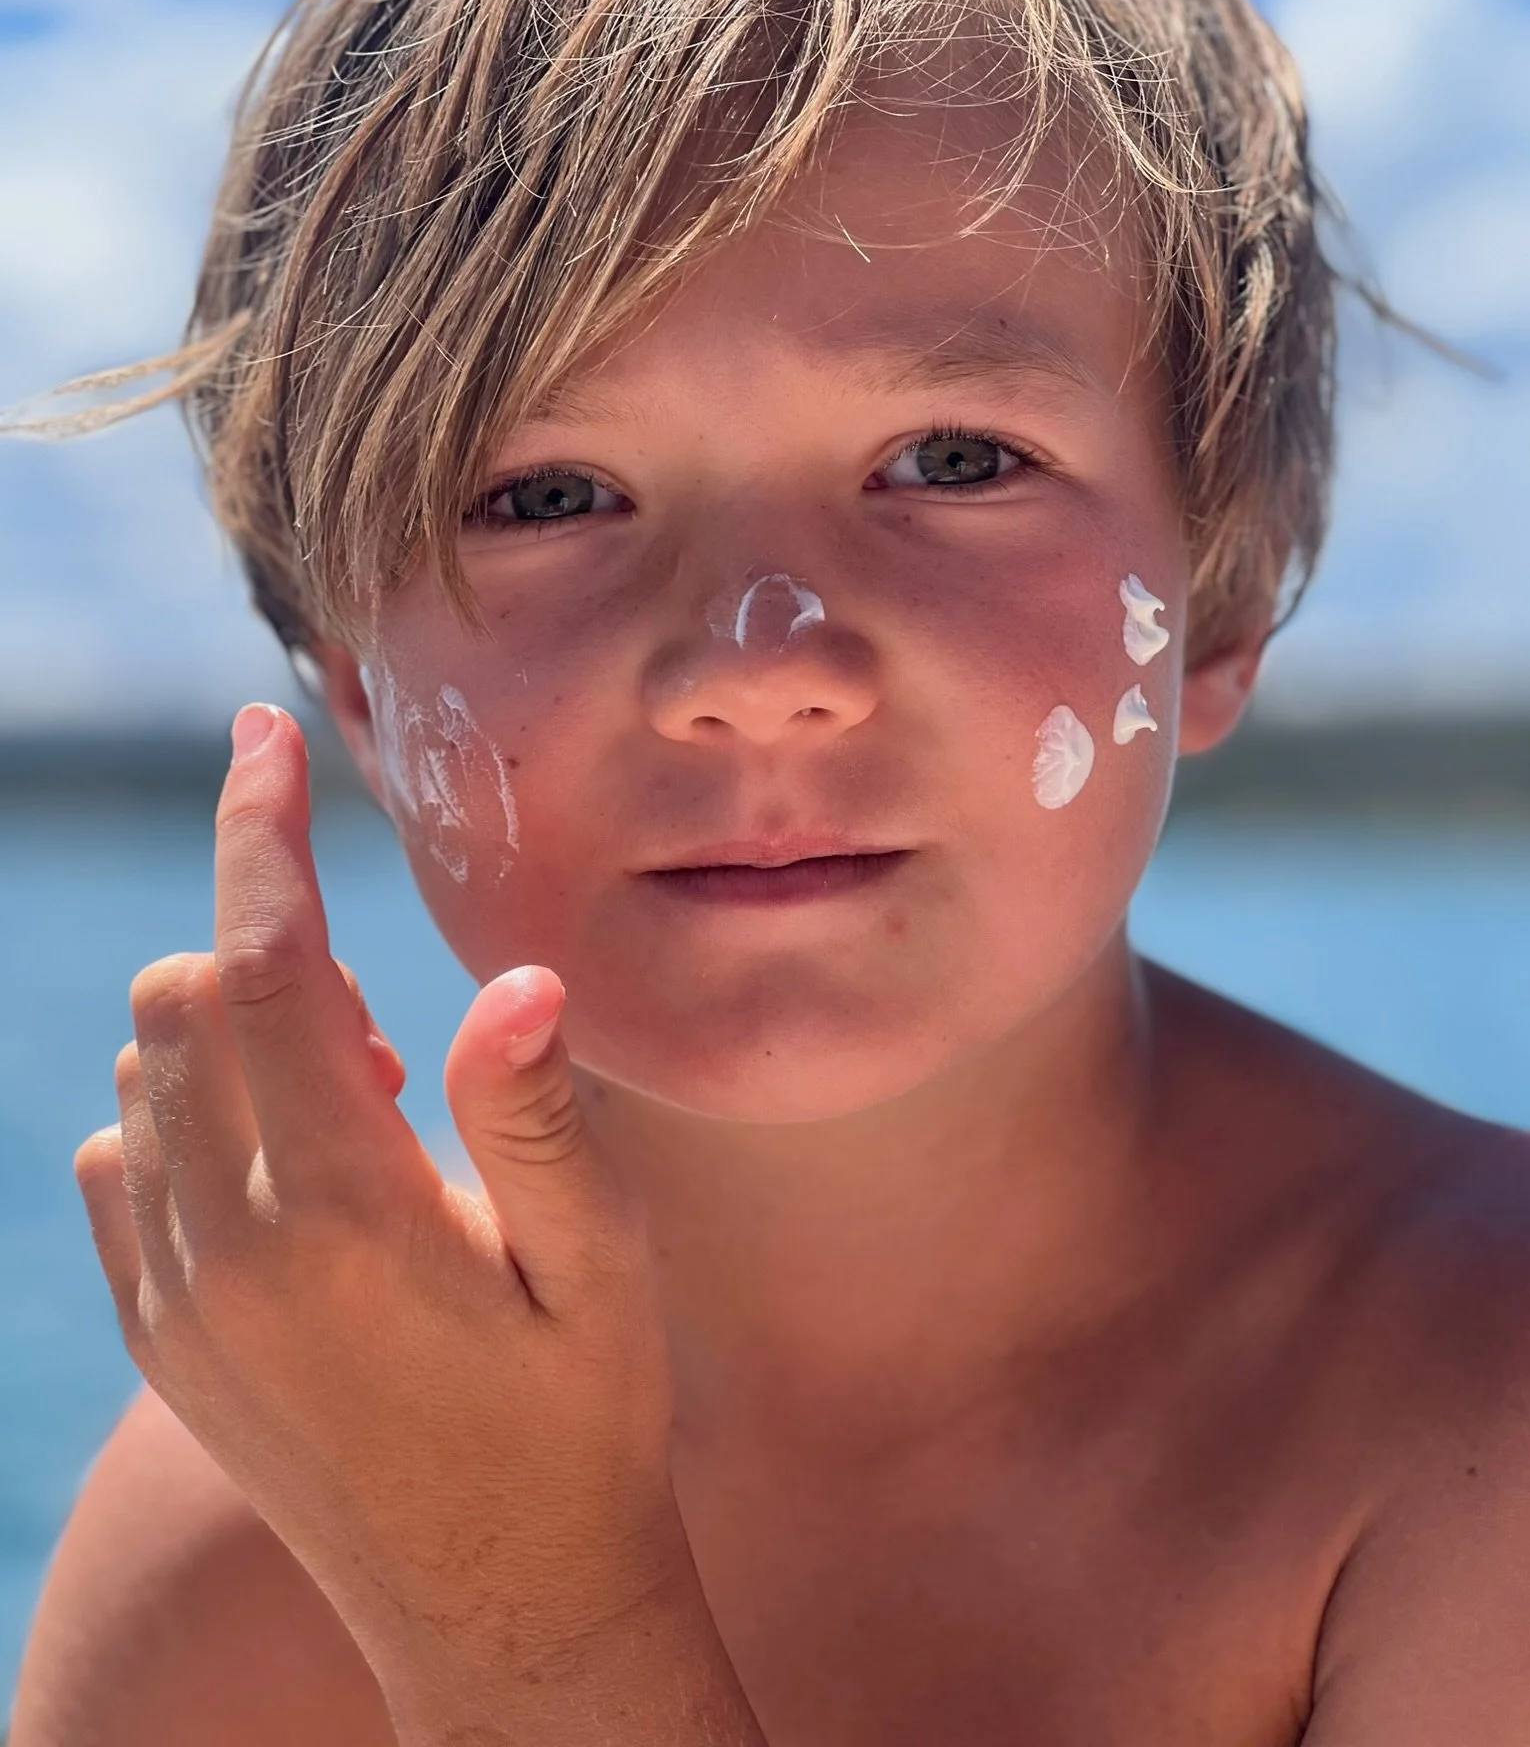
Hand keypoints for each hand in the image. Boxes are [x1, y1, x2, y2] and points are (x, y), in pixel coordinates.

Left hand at [74, 704, 763, 1745]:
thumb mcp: (601, 1270)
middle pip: (183, 998)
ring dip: (231, 1034)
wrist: (500, 1610)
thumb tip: (513, 980)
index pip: (266, 965)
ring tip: (362, 1115)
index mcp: (344, 1211)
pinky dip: (178, 1115)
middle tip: (394, 1047)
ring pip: (143, 1073)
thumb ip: (538, 1118)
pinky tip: (286, 1174)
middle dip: (266, 949)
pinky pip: (115, 1163)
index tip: (262, 733)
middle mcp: (230, 1247)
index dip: (263, 832)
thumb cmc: (580, 1424)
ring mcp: (178, 1300)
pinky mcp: (162, 1342)